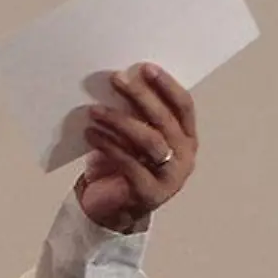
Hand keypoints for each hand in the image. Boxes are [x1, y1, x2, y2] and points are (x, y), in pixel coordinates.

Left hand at [77, 62, 197, 232]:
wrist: (113, 209)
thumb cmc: (123, 166)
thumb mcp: (132, 137)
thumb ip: (135, 115)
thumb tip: (120, 81)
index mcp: (186, 138)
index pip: (183, 106)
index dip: (166, 86)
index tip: (145, 68)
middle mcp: (184, 156)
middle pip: (164, 120)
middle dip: (140, 96)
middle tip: (117, 80)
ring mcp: (170, 177)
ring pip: (149, 141)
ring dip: (120, 121)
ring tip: (94, 110)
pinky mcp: (149, 192)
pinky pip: (129, 163)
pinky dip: (108, 145)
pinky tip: (91, 133)